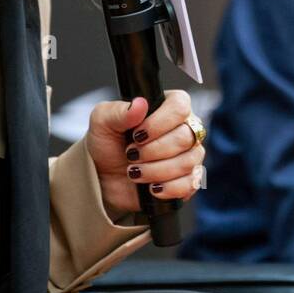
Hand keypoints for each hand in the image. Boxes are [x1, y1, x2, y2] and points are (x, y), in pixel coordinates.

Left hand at [86, 90, 204, 219]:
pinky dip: (168, 188)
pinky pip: (191, 184)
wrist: (104, 178)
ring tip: (135, 171)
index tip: (137, 135)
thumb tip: (140, 104)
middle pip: (184, 137)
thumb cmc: (107, 145)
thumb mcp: (103, 122)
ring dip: (155, 170)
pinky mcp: (189, 180)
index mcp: (167, 106)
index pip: (180, 107)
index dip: (159, 123)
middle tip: (131, 154)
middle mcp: (183, 127)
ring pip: (187, 162)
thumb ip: (119, 111)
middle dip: (153, 151)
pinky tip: (151, 187)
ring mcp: (189, 154)